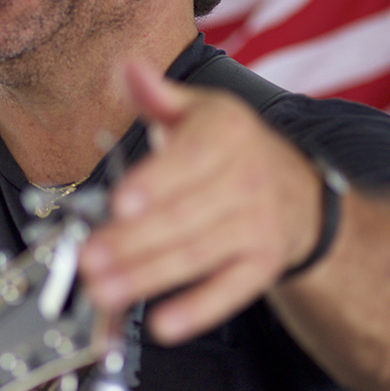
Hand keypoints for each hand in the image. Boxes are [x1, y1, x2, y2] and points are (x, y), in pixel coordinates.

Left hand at [77, 59, 322, 343]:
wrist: (301, 190)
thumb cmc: (231, 148)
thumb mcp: (198, 110)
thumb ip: (155, 94)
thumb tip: (125, 66)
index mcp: (227, 133)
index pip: (189, 160)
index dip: (155, 183)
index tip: (120, 202)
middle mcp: (246, 179)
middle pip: (184, 216)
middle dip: (132, 240)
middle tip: (88, 258)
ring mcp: (257, 225)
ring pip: (197, 255)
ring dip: (147, 276)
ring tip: (102, 289)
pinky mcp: (262, 265)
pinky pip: (230, 291)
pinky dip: (198, 309)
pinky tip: (163, 324)